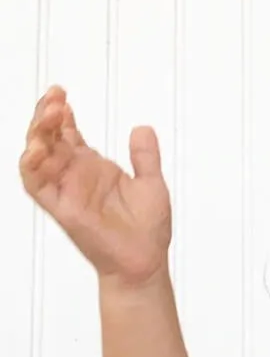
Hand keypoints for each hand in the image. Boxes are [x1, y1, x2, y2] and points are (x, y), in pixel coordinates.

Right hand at [19, 85, 171, 285]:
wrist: (146, 261)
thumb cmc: (147, 230)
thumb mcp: (151, 184)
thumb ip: (145, 156)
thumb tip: (143, 128)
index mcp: (93, 168)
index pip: (67, 134)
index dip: (61, 113)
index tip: (62, 95)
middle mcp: (75, 176)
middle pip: (48, 138)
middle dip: (46, 115)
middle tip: (55, 99)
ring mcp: (66, 191)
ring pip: (36, 156)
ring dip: (37, 133)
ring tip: (48, 115)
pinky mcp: (61, 208)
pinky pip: (35, 184)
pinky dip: (31, 165)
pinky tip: (38, 148)